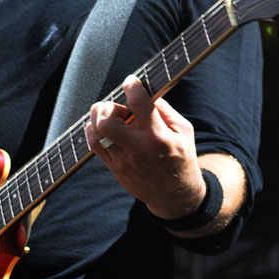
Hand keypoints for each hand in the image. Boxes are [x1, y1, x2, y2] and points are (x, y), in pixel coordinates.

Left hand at [85, 74, 205, 218]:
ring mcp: (123, 160)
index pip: (138, 103)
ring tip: (114, 118)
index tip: (131, 82)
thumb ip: (165, 110)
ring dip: (99, 117)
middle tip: (120, 110)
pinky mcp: (114, 167)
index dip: (132, 85)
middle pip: (107, 120)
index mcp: (158, 137)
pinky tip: (105, 127)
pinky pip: (93, 145)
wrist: (174, 196)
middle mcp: (137, 148)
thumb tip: (145, 92)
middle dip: (109, 107)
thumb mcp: (184, 132)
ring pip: (96, 132)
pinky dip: (94, 131)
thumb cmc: (181, 159)